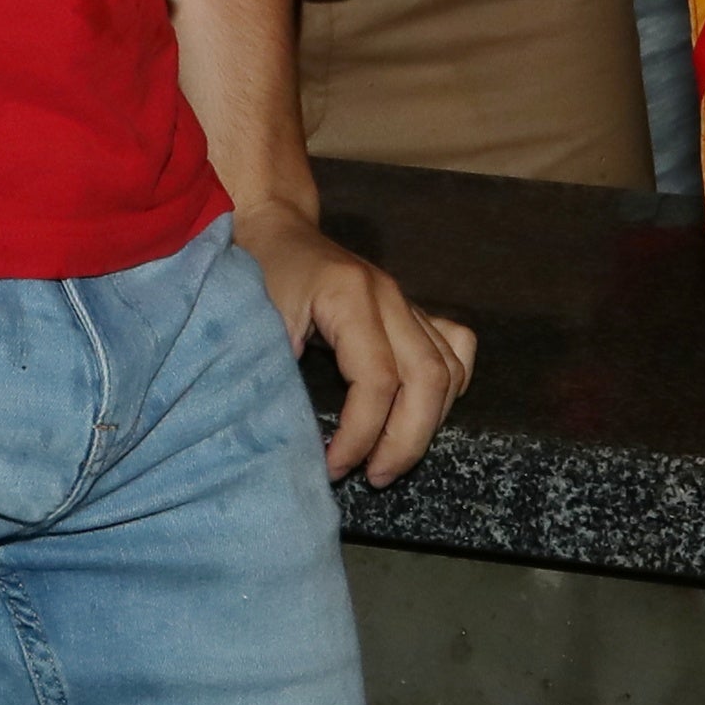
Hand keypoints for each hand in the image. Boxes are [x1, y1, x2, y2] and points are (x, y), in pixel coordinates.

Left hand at [235, 198, 475, 484]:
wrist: (272, 227)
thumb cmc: (254, 274)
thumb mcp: (249, 319)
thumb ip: (270, 371)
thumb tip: (290, 435)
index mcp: (349, 295)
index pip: (376, 380)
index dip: (360, 435)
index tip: (331, 467)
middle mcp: (389, 296)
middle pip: (427, 377)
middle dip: (405, 442)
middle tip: (373, 477)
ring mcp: (406, 301)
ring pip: (448, 369)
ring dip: (428, 425)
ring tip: (390, 460)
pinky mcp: (412, 310)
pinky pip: (455, 349)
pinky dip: (449, 389)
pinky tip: (423, 416)